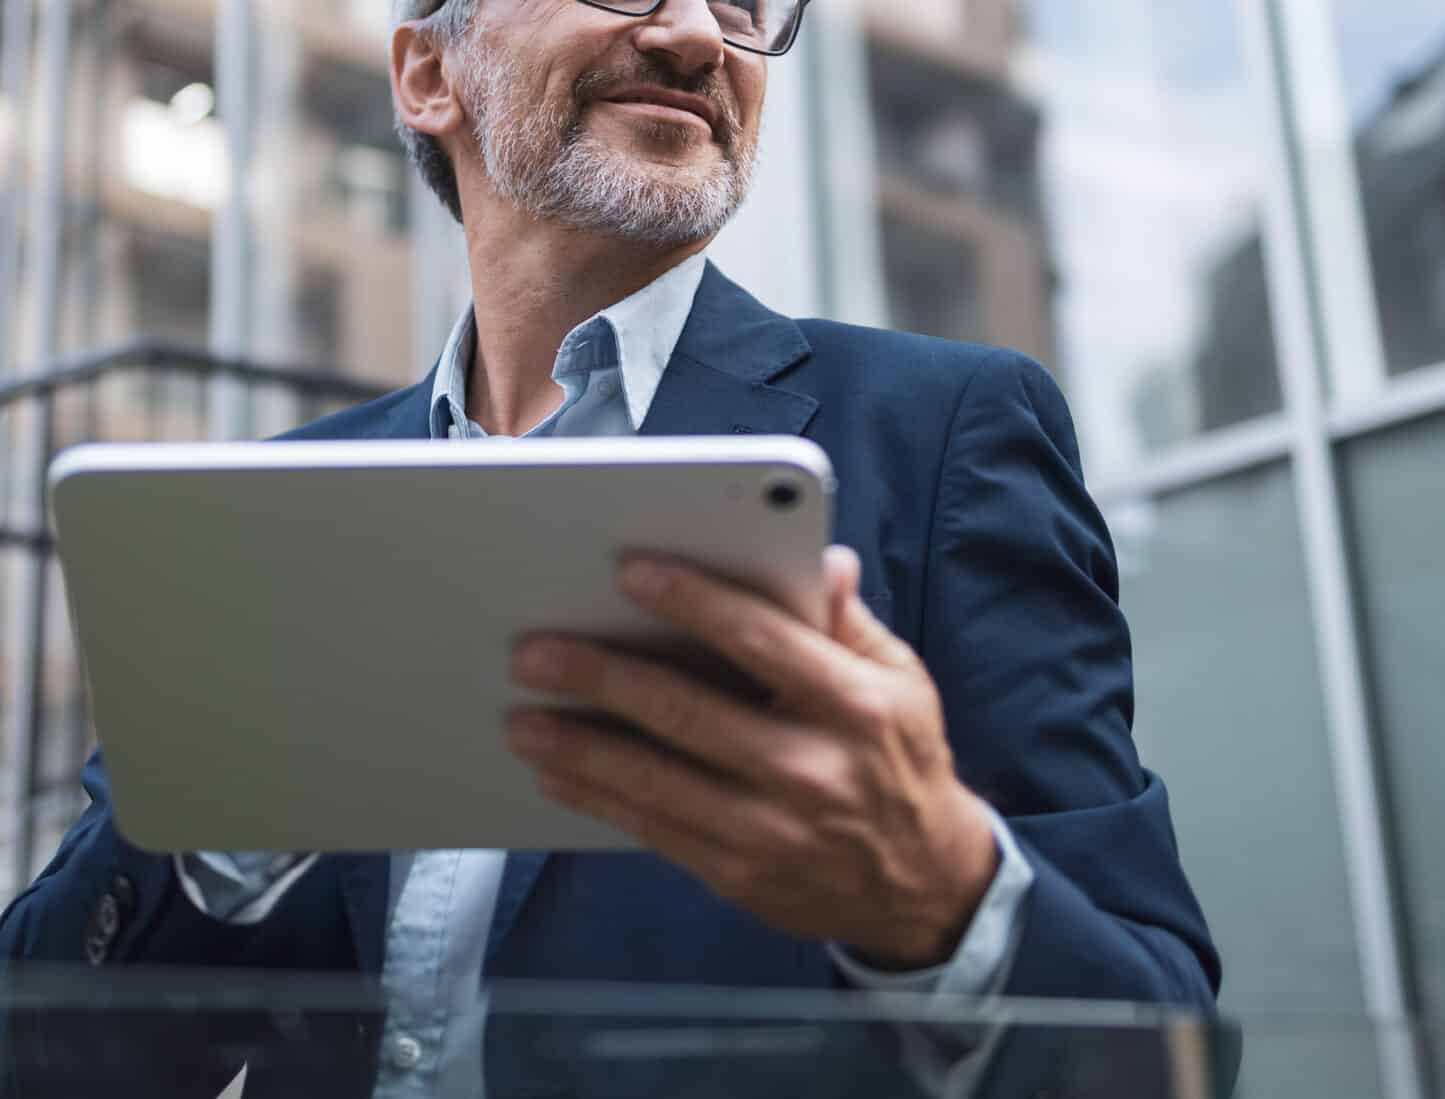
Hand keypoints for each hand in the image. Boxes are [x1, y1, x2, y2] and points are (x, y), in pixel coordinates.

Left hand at [504, 546, 1000, 968]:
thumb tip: (822, 558)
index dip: (691, 600)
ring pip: (655, 780)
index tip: (629, 569)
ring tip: (521, 717)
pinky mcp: (740, 874)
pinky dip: (597, 799)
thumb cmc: (898, 762)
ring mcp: (771, 829)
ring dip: (578, 746)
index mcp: (853, 704)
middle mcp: (811, 768)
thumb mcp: (898, 679)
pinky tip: (555, 772)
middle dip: (602, 677)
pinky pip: (653, 830)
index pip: (760, 639)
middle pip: (688, 711)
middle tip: (535, 650)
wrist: (924, 886)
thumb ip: (847, 618)